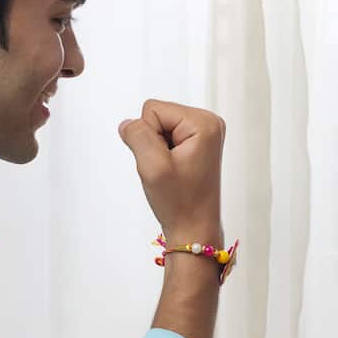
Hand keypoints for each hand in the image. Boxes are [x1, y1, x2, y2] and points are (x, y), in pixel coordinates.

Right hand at [119, 99, 224, 244]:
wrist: (194, 227)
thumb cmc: (181, 203)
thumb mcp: (152, 167)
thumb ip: (137, 135)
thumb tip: (128, 123)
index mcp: (204, 123)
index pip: (152, 109)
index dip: (148, 137)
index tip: (164, 162)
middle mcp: (209, 122)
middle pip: (157, 115)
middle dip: (154, 142)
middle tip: (168, 168)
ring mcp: (205, 132)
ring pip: (159, 126)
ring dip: (158, 149)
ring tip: (172, 171)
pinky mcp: (198, 141)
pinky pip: (166, 136)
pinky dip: (164, 153)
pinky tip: (175, 170)